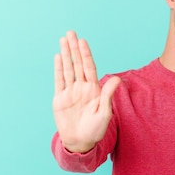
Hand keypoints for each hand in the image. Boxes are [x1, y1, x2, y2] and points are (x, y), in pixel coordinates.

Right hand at [53, 31, 120, 152]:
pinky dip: (58, 68)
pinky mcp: (60, 98)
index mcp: (94, 89)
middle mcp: (82, 87)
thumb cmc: (95, 130)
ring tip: (63, 39)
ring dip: (66, 54)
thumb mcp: (104, 112)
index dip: (86, 54)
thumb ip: (107, 95)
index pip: (89, 67)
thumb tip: (116, 79)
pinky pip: (59, 80)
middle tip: (71, 33)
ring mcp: (70, 92)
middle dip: (74, 48)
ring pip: (68, 68)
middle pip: (78, 63)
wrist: (81, 142)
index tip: (83, 41)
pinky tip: (58, 57)